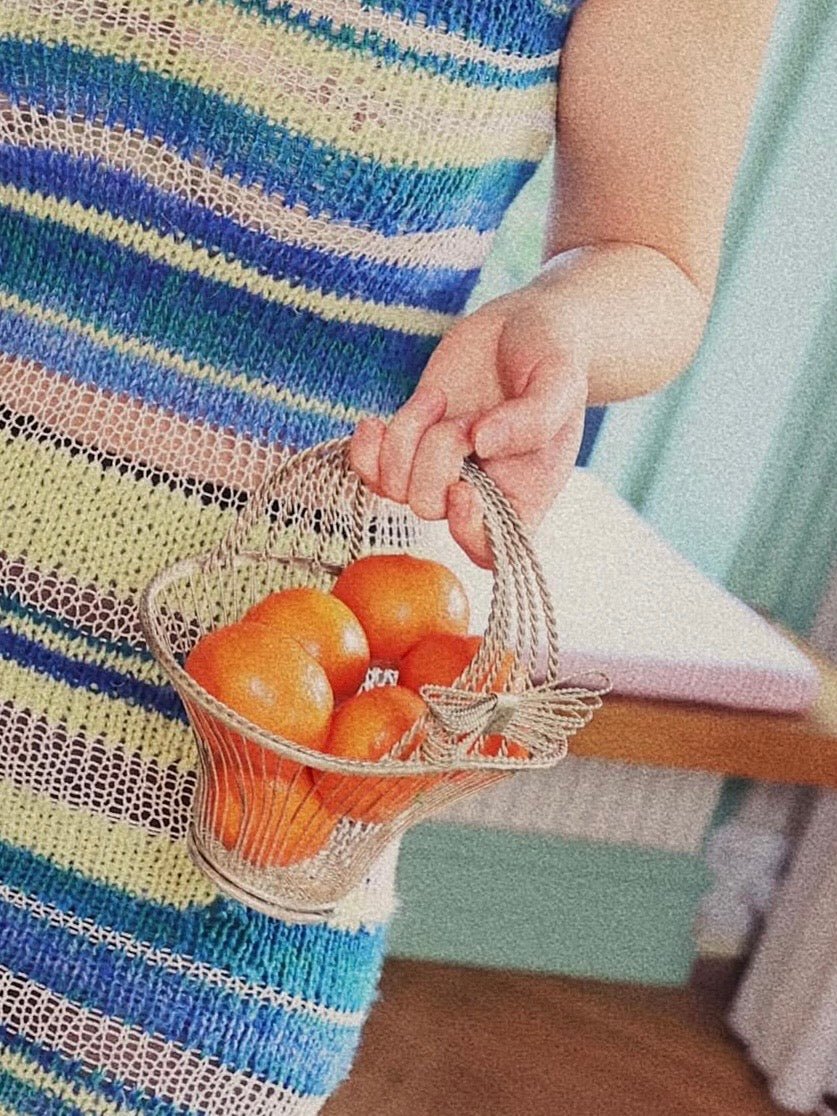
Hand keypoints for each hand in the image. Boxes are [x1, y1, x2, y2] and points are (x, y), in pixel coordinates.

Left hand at [349, 282, 589, 566]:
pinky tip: (374, 422)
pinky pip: (369, 471)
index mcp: (524, 494)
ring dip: (406, 437)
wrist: (523, 324)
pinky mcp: (410, 445)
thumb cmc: (553, 356)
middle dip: (436, 456)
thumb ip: (533, 418)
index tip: (462, 487)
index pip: (490, 551)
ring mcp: (440, 470)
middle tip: (465, 417)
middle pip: (431, 506)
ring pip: (396, 487)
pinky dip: (365, 449)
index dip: (467, 530)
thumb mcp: (560, 381)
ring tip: (437, 398)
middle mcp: (480, 491)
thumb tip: (483, 444)